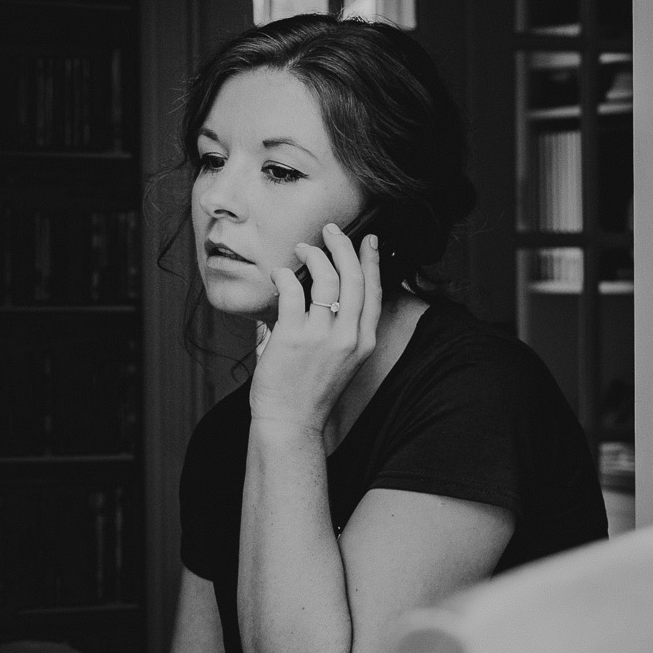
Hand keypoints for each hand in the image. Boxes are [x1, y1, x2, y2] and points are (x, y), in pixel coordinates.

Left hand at [250, 226, 383, 435]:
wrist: (292, 421)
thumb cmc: (310, 392)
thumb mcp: (338, 360)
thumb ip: (333, 329)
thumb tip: (311, 293)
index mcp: (364, 341)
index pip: (374, 291)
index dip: (371, 261)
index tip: (367, 241)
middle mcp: (349, 336)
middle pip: (354, 278)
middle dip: (344, 247)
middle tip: (332, 231)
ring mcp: (323, 336)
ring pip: (327, 279)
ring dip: (314, 256)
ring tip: (303, 248)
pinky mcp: (294, 337)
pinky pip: (292, 292)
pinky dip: (284, 277)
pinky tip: (279, 274)